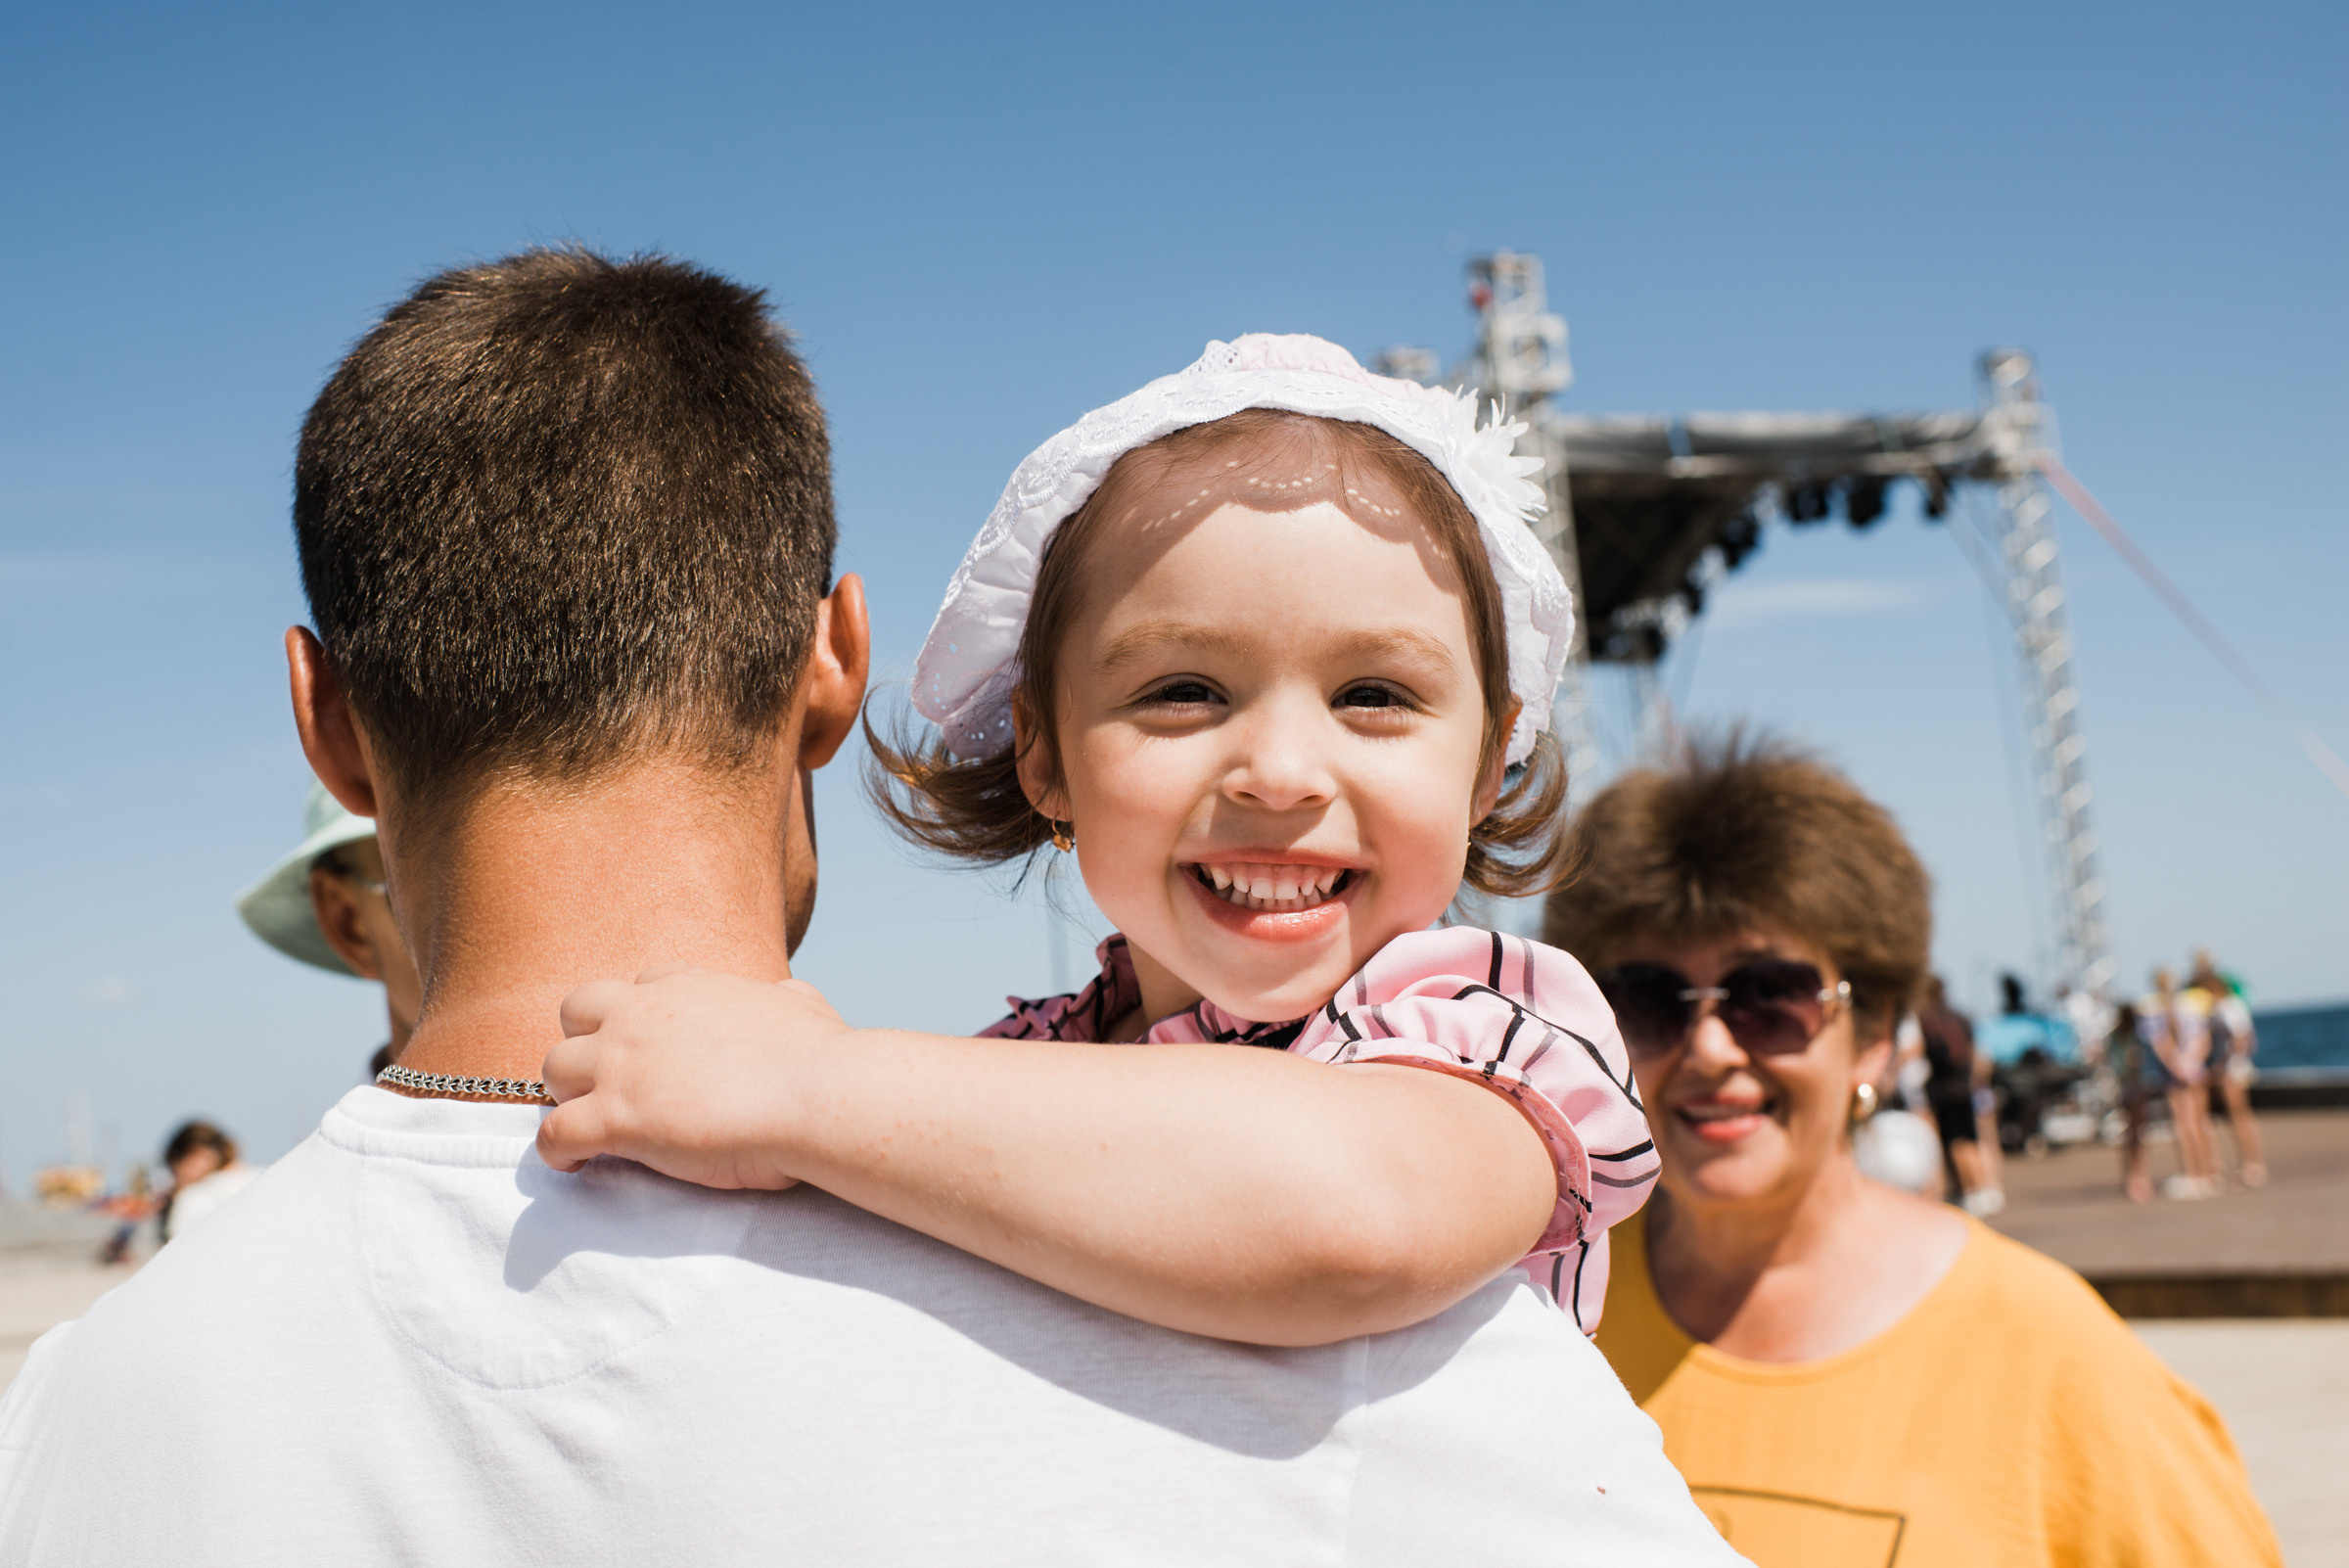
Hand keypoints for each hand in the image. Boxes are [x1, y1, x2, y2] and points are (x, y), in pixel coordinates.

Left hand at [536, 965, 855, 1187]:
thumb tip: (788, 995)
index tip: (650, 1051)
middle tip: (610, 1083)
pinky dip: (556, 1151)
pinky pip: (553, 1133)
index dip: (636, 1019)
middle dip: (585, 1044)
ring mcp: (621, 1064)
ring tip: (592, 1126)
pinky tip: (577, 1164)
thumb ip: (781, 997)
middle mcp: (642, 1014)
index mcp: (685, 986)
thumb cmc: (817, 1056)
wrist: (815, 1094)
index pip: (635, 987)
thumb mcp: (800, 1003)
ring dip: (568, 1096)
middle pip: (576, 1013)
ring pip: (553, 1069)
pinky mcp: (614, 1117)